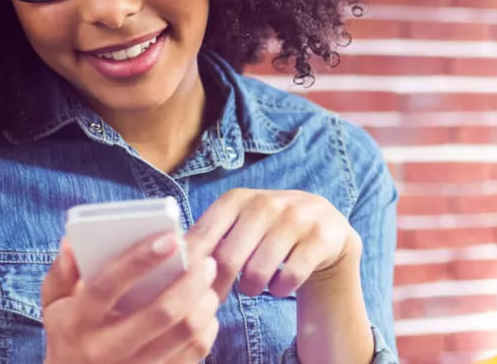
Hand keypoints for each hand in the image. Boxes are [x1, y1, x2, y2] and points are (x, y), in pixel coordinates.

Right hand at [40, 234, 219, 363]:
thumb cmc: (69, 333)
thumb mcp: (53, 304)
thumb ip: (61, 273)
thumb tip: (72, 244)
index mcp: (78, 321)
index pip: (108, 285)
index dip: (140, 259)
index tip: (170, 237)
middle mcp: (106, 348)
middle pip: (161, 312)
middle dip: (190, 281)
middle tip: (205, 259)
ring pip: (185, 334)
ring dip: (205, 302)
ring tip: (208, 278)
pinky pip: (194, 353)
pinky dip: (207, 326)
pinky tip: (206, 306)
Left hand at [185, 189, 362, 299]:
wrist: (326, 227)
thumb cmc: (268, 233)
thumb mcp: (239, 225)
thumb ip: (209, 240)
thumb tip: (170, 268)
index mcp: (237, 198)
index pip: (204, 236)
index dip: (193, 268)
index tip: (190, 289)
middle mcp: (266, 202)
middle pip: (228, 259)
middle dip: (221, 286)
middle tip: (220, 298)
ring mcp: (297, 217)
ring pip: (259, 271)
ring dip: (253, 288)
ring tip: (254, 286)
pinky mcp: (320, 237)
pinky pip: (290, 277)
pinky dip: (281, 289)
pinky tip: (280, 285)